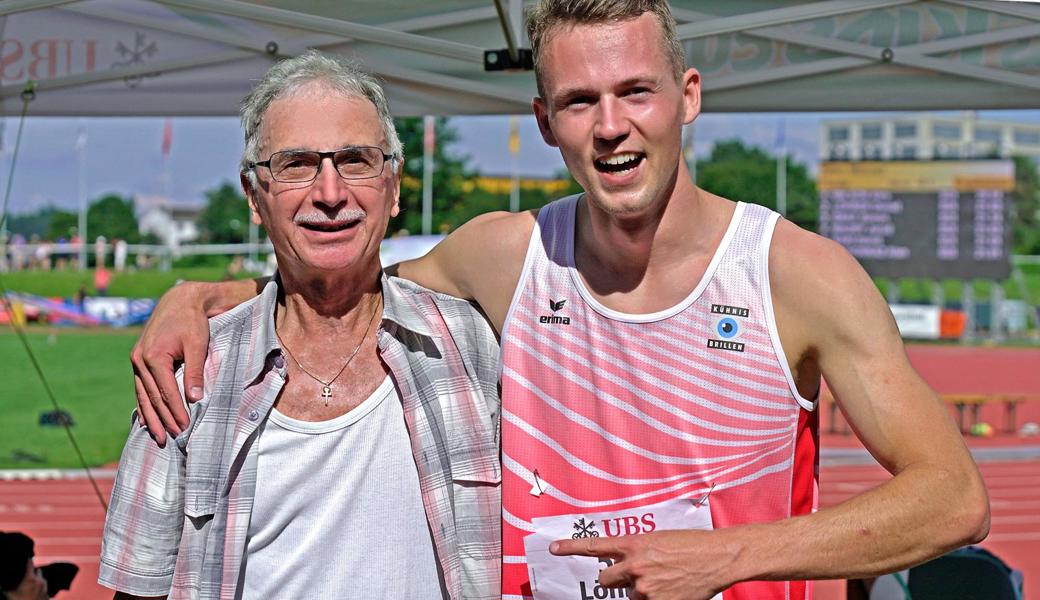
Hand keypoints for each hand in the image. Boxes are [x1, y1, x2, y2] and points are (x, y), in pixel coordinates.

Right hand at [130, 282, 211, 444]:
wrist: (179, 301)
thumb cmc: (192, 321)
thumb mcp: (198, 344)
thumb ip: (195, 371)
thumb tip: (195, 398)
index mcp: (154, 356)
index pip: (166, 391)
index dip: (176, 410)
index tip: (185, 426)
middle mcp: (140, 360)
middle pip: (152, 397)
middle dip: (163, 419)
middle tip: (174, 438)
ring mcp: (136, 360)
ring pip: (142, 395)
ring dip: (151, 417)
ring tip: (158, 437)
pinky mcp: (139, 360)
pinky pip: (140, 387)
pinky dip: (144, 404)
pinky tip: (147, 419)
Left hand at [550, 529, 730, 599]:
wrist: (717, 556)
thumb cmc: (692, 544)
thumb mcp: (659, 539)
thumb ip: (638, 550)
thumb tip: (626, 562)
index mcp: (634, 543)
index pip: (595, 545)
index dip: (571, 547)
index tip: (553, 549)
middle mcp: (635, 565)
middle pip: (605, 580)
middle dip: (613, 580)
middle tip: (632, 576)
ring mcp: (645, 587)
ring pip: (630, 595)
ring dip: (641, 591)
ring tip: (665, 580)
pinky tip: (672, 591)